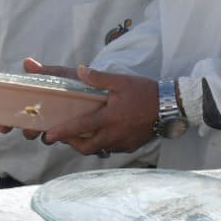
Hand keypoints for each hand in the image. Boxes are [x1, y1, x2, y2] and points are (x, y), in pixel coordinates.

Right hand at [0, 57, 78, 137]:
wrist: (100, 86)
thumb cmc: (76, 80)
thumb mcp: (60, 75)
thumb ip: (44, 72)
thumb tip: (27, 62)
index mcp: (38, 104)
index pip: (18, 115)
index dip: (7, 123)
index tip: (2, 127)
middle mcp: (46, 117)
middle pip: (29, 129)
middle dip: (26, 131)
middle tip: (28, 129)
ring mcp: (59, 125)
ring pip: (45, 136)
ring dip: (44, 135)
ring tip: (45, 133)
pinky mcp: (74, 131)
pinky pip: (66, 139)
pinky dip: (63, 137)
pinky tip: (64, 134)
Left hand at [40, 66, 158, 155]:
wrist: (171, 106)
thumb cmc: (145, 92)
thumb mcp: (121, 81)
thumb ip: (98, 78)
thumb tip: (80, 70)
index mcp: (108, 118)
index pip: (80, 128)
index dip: (62, 132)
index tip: (48, 135)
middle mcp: (113, 134)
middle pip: (86, 147)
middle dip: (71, 143)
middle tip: (62, 136)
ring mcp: (122, 143)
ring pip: (98, 149)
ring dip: (86, 144)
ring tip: (79, 135)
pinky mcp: (130, 146)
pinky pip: (111, 149)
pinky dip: (102, 144)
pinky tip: (100, 135)